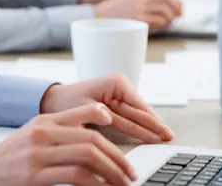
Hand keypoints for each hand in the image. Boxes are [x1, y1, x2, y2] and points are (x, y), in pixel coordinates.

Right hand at [0, 103, 136, 185]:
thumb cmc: (4, 161)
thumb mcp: (29, 138)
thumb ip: (55, 134)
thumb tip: (89, 139)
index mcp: (42, 121)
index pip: (83, 113)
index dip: (108, 123)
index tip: (122, 136)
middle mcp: (42, 133)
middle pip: (92, 139)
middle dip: (118, 159)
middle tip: (130, 173)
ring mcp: (37, 154)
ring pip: (88, 157)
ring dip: (112, 173)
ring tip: (122, 184)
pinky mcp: (34, 175)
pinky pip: (76, 177)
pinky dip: (96, 185)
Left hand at [40, 74, 173, 144]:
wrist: (52, 100)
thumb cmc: (65, 102)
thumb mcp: (88, 111)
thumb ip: (110, 118)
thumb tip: (131, 127)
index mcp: (116, 83)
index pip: (139, 108)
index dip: (152, 123)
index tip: (163, 134)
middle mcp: (120, 85)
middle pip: (141, 112)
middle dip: (154, 125)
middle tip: (169, 138)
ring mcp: (119, 93)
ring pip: (138, 115)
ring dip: (149, 126)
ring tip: (164, 137)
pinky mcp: (116, 102)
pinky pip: (131, 116)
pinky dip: (139, 126)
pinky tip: (149, 134)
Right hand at [93, 0, 181, 31]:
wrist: (97, 18)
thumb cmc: (114, 12)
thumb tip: (164, 4)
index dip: (175, 0)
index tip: (179, 7)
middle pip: (167, 0)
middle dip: (176, 10)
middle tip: (177, 17)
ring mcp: (138, 8)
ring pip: (165, 12)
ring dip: (169, 19)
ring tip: (167, 23)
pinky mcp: (137, 19)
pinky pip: (158, 21)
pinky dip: (162, 25)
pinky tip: (160, 27)